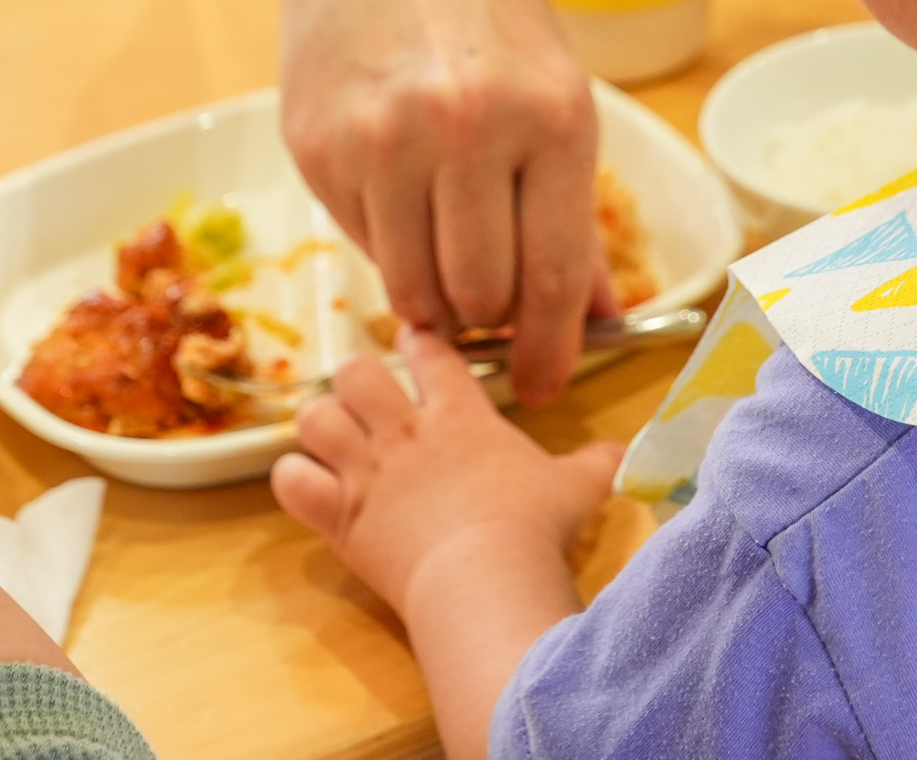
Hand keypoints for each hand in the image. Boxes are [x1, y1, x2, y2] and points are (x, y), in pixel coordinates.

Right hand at [268, 0, 607, 404]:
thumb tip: (593, 313)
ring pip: (412, 288)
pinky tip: (396, 187)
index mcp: (551, 115)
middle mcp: (468, 131)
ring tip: (443, 252)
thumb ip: (570, 206)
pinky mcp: (315, 148)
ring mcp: (382, 141)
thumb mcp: (555, 87)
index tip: (542, 384)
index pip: (553, 276)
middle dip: (489, 320)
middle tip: (489, 304)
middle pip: (480, 296)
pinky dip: (384, 243)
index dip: (549, 350)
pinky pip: (359, 244)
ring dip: (433, 296)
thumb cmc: (482, 4)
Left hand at [270, 325, 621, 615]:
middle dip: (357, 378)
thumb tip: (625, 452)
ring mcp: (367, 472)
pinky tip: (311, 486)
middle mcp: (404, 432)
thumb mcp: (579, 487)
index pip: (428, 351)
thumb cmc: (534, 526)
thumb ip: (599, 462)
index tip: (415, 339)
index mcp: (459, 414)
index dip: (418, 340)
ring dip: (321, 425)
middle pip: (355, 370)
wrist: (485, 576)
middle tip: (368, 399)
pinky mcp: (340, 517)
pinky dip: (296, 479)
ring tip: (335, 439)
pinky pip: (291, 480)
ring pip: (314, 416)